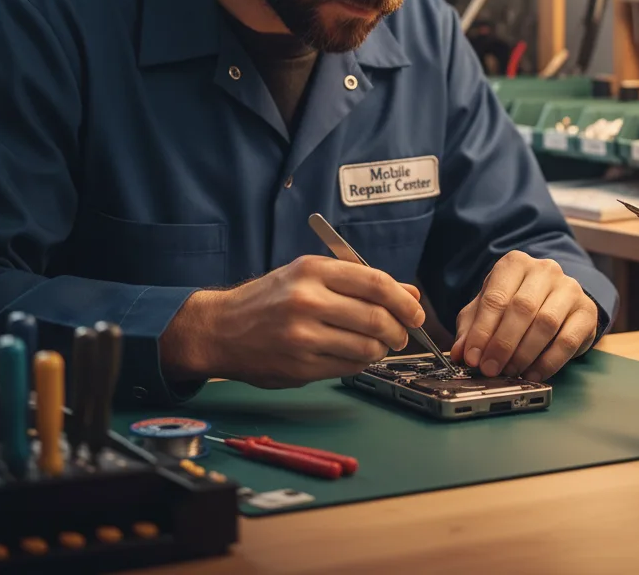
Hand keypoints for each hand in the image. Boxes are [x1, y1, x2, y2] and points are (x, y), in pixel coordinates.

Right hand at [160, 255, 423, 387]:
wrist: (221, 328)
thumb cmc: (271, 298)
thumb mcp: (311, 277)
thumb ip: (360, 283)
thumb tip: (410, 294)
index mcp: (313, 271)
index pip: (376, 283)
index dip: (404, 301)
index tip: (417, 313)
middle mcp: (307, 301)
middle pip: (376, 318)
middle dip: (399, 330)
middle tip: (402, 334)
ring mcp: (302, 336)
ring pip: (366, 347)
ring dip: (381, 350)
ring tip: (378, 345)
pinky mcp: (299, 367)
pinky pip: (348, 367)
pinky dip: (360, 363)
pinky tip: (354, 355)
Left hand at [449, 252, 597, 382]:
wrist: (557, 300)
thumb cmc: (517, 303)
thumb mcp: (488, 309)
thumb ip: (471, 328)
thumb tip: (460, 353)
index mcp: (515, 264)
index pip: (496, 297)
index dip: (482, 331)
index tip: (473, 358)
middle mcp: (544, 270)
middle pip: (522, 309)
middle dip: (503, 344)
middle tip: (490, 369)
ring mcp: (569, 288)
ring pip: (546, 323)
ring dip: (524, 354)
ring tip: (510, 372)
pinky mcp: (587, 311)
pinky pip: (568, 340)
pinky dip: (548, 362)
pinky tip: (533, 374)